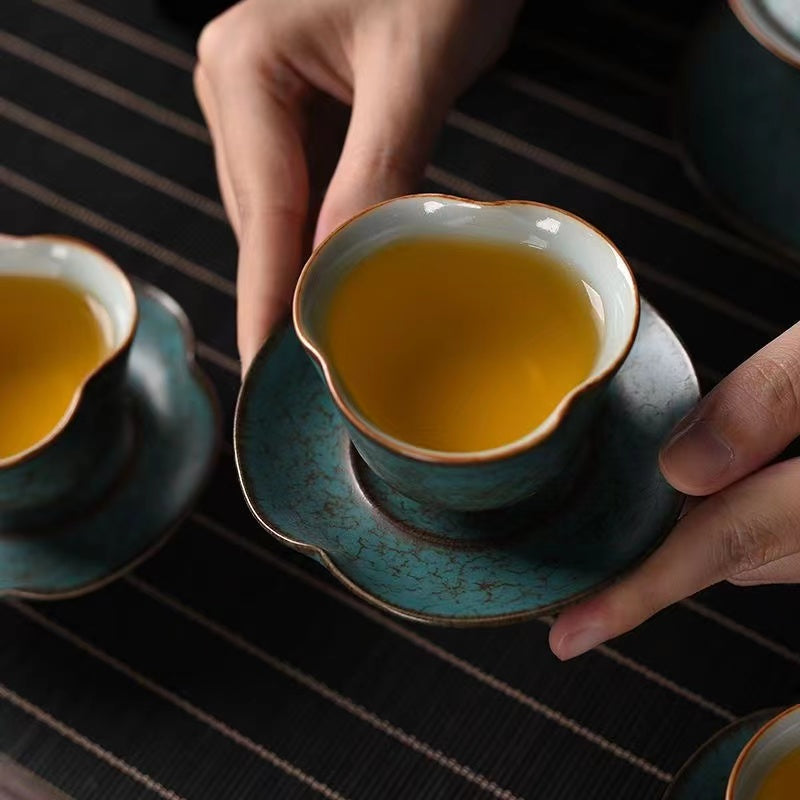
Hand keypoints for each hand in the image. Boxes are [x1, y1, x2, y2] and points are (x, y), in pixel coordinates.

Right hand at [194, 0, 521, 370]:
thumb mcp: (415, 69)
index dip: (266, 294)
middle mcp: (235, 82)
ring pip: (279, 210)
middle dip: (287, 288)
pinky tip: (342, 267)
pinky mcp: (291, 110)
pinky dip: (324, 231)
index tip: (266, 362)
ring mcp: (259, 97)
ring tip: (326, 329)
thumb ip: (377, 167)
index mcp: (247, 66)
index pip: (263, 208)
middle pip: (262, 217)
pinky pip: (302, 188)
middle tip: (308, 365)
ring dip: (306, 263)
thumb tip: (340, 263)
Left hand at [550, 322, 799, 659]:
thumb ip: (775, 396)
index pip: (724, 542)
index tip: (572, 634)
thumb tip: (682, 469)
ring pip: (778, 556)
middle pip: (747, 554)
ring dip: (734, 521)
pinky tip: (772, 477)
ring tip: (708, 476)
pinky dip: (775, 519)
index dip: (640, 592)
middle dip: (684, 534)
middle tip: (637, 502)